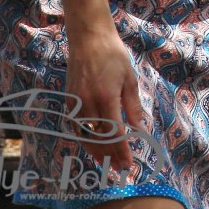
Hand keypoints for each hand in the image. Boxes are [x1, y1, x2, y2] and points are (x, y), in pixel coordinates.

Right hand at [64, 28, 145, 169]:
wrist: (88, 39)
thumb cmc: (113, 56)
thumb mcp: (129, 79)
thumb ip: (132, 107)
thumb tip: (139, 129)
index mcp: (105, 98)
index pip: (114, 133)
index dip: (122, 150)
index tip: (129, 163)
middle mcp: (87, 104)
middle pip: (98, 138)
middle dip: (111, 156)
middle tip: (121, 169)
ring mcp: (75, 103)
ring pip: (84, 136)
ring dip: (96, 152)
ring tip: (106, 165)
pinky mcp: (69, 101)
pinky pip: (76, 127)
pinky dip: (85, 140)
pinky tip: (93, 147)